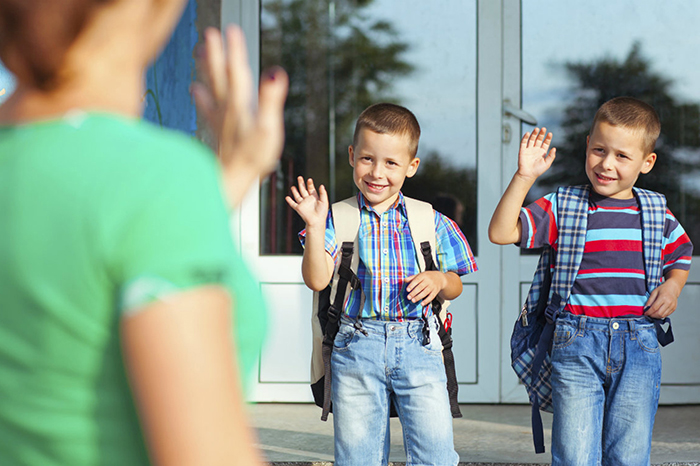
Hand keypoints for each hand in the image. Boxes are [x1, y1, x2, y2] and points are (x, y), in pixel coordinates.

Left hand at [192, 26, 287, 206]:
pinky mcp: (217, 131)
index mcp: (240, 105)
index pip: (237, 71)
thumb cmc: (251, 159)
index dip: (235, 50)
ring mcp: (220, 120)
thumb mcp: (269, 129)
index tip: (231, 29)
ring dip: (206, 68)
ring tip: (199, 51)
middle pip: (219, 75)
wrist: (230, 182)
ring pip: (211, 87)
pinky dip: (200, 95)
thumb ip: (271, 100)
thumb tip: (275, 72)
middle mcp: (227, 109)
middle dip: (215, 53)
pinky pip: (207, 107)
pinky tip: (194, 88)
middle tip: (210, 32)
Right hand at [285, 177, 328, 227]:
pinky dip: (289, 201)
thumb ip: (323, 193)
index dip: (310, 184)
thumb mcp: (324, 201)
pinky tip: (287, 197)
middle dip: (301, 184)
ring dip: (295, 191)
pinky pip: (293, 204)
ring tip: (293, 187)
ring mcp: (303, 204)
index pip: (311, 189)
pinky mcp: (299, 208)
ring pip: (297, 196)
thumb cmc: (322, 213)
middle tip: (299, 178)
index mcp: (314, 198)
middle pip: (303, 190)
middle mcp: (308, 200)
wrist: (317, 221)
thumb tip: (321, 185)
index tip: (309, 179)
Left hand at [405, 271, 446, 305]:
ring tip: (413, 300)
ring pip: (425, 292)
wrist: (440, 278)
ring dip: (419, 297)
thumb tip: (404, 280)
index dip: (412, 285)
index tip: (407, 290)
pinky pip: (431, 297)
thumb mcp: (420, 275)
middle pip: (421, 287)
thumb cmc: (427, 277)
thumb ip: (412, 278)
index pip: (417, 280)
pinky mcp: (435, 291)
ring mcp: (433, 286)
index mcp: (424, 275)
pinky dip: (426, 301)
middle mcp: (429, 281)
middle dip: (414, 292)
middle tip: (408, 297)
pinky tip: (422, 304)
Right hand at [516, 127, 555, 180]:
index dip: (548, 138)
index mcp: (542, 152)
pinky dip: (525, 137)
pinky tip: (528, 133)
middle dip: (541, 134)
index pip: (545, 143)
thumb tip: (554, 148)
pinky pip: (523, 142)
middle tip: (543, 129)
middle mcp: (535, 150)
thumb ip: (551, 156)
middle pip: (539, 139)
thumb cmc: (537, 171)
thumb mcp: (547, 163)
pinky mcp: (522, 150)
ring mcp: (529, 149)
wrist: (528, 175)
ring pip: (531, 139)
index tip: (550, 134)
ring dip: (534, 134)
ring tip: (537, 129)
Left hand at [644, 280, 681, 318]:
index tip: (645, 313)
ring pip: (663, 315)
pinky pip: (667, 315)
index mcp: (663, 298)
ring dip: (656, 316)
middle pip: (659, 313)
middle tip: (648, 314)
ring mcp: (672, 306)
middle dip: (652, 315)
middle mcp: (669, 303)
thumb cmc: (663, 289)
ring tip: (653, 314)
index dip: (649, 312)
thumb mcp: (654, 292)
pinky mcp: (674, 308)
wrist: (673, 288)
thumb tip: (646, 308)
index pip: (654, 308)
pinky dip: (661, 315)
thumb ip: (649, 301)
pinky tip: (658, 312)